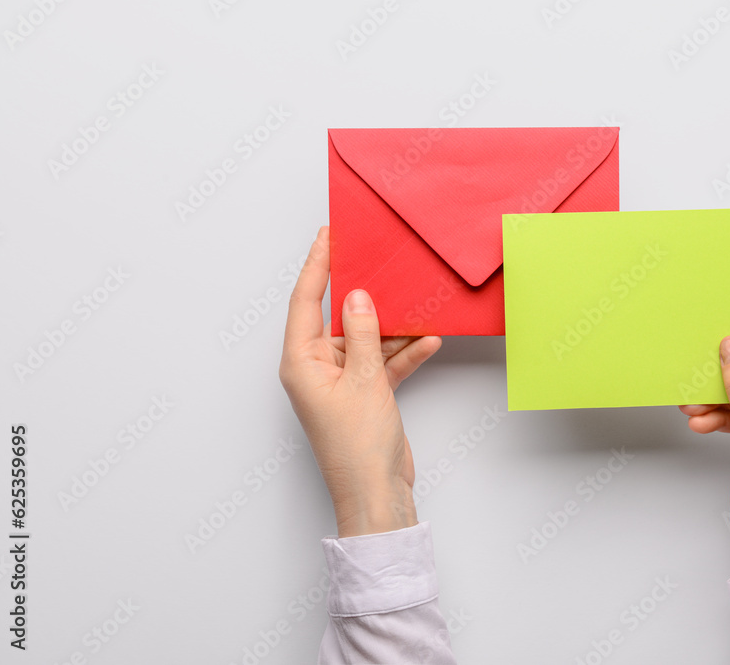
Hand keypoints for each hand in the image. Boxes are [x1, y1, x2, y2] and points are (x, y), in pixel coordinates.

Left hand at [278, 226, 441, 537]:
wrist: (377, 494)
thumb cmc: (357, 447)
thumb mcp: (365, 380)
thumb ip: (364, 333)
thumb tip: (356, 295)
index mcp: (301, 363)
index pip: (305, 302)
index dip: (317, 265)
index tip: (328, 234)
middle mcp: (316, 369)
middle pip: (338, 318)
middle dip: (362, 295)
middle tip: (377, 259)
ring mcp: (342, 382)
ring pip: (367, 339)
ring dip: (392, 328)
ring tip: (416, 303)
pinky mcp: (365, 394)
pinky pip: (384, 362)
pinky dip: (404, 353)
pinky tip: (428, 340)